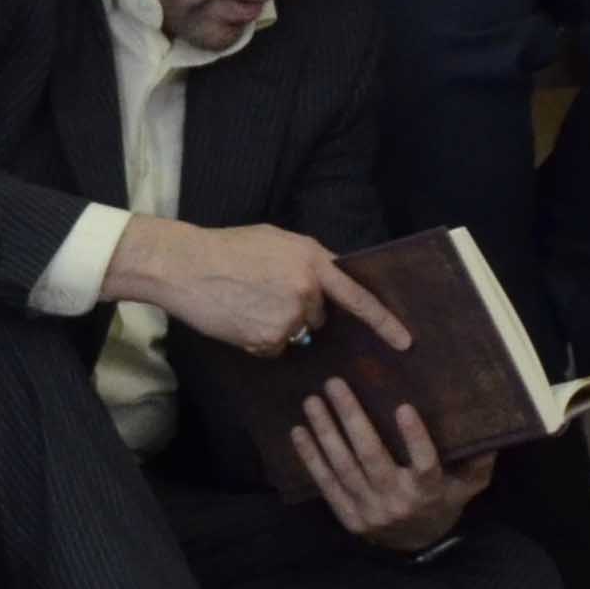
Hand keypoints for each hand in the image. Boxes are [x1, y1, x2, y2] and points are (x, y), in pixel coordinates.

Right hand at [103, 216, 412, 360]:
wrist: (184, 265)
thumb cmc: (225, 248)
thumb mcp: (275, 241)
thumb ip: (306, 261)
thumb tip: (323, 284)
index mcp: (312, 260)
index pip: (357, 296)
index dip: (384, 321)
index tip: (405, 342)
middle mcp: (307, 291)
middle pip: (318, 317)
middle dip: (298, 310)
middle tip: (262, 293)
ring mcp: (288, 318)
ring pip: (294, 334)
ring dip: (275, 325)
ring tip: (244, 304)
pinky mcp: (268, 339)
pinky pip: (272, 347)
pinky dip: (257, 338)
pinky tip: (237, 318)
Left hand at [292, 378, 495, 551]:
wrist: (414, 545)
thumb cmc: (442, 502)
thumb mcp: (467, 485)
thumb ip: (478, 460)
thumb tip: (492, 427)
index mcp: (429, 491)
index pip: (425, 463)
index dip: (415, 437)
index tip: (404, 406)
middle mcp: (397, 501)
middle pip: (371, 457)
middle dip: (351, 418)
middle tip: (335, 384)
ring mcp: (369, 509)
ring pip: (343, 466)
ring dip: (325, 431)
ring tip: (312, 401)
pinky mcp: (347, 516)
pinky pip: (325, 483)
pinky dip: (310, 457)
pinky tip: (298, 431)